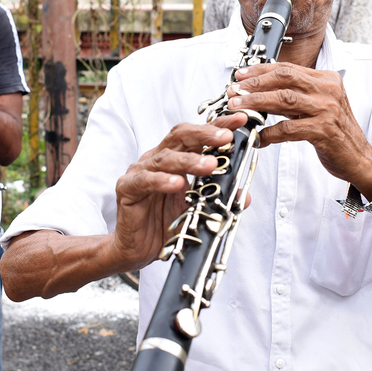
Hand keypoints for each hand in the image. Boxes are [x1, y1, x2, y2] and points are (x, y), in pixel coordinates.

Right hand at [108, 116, 244, 269]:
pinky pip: (144, 181)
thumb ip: (218, 199)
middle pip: (180, 137)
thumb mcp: (198, 210)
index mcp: (175, 159)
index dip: (217, 126)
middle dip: (205, 134)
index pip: (197, 136)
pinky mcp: (127, 188)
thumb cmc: (164, 225)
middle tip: (226, 137)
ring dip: (189, 160)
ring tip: (211, 165)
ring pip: (165, 158)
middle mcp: (157, 159)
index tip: (239, 120)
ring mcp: (140, 172)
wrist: (136, 249)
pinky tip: (177, 183)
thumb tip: (244, 195)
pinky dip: (161, 181)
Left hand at [227, 63, 371, 195]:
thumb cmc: (335, 134)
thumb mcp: (317, 108)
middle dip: (255, 83)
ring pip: (284, 99)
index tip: (241, 75)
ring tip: (238, 107)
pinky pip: (289, 129)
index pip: (289, 68)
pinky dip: (270, 133)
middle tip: (234, 90)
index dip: (261, 70)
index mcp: (327, 80)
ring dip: (256, 102)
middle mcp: (329, 90)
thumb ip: (295, 97)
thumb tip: (260, 92)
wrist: (359, 159)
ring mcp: (328, 110)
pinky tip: (258, 137)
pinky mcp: (324, 131)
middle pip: (284, 78)